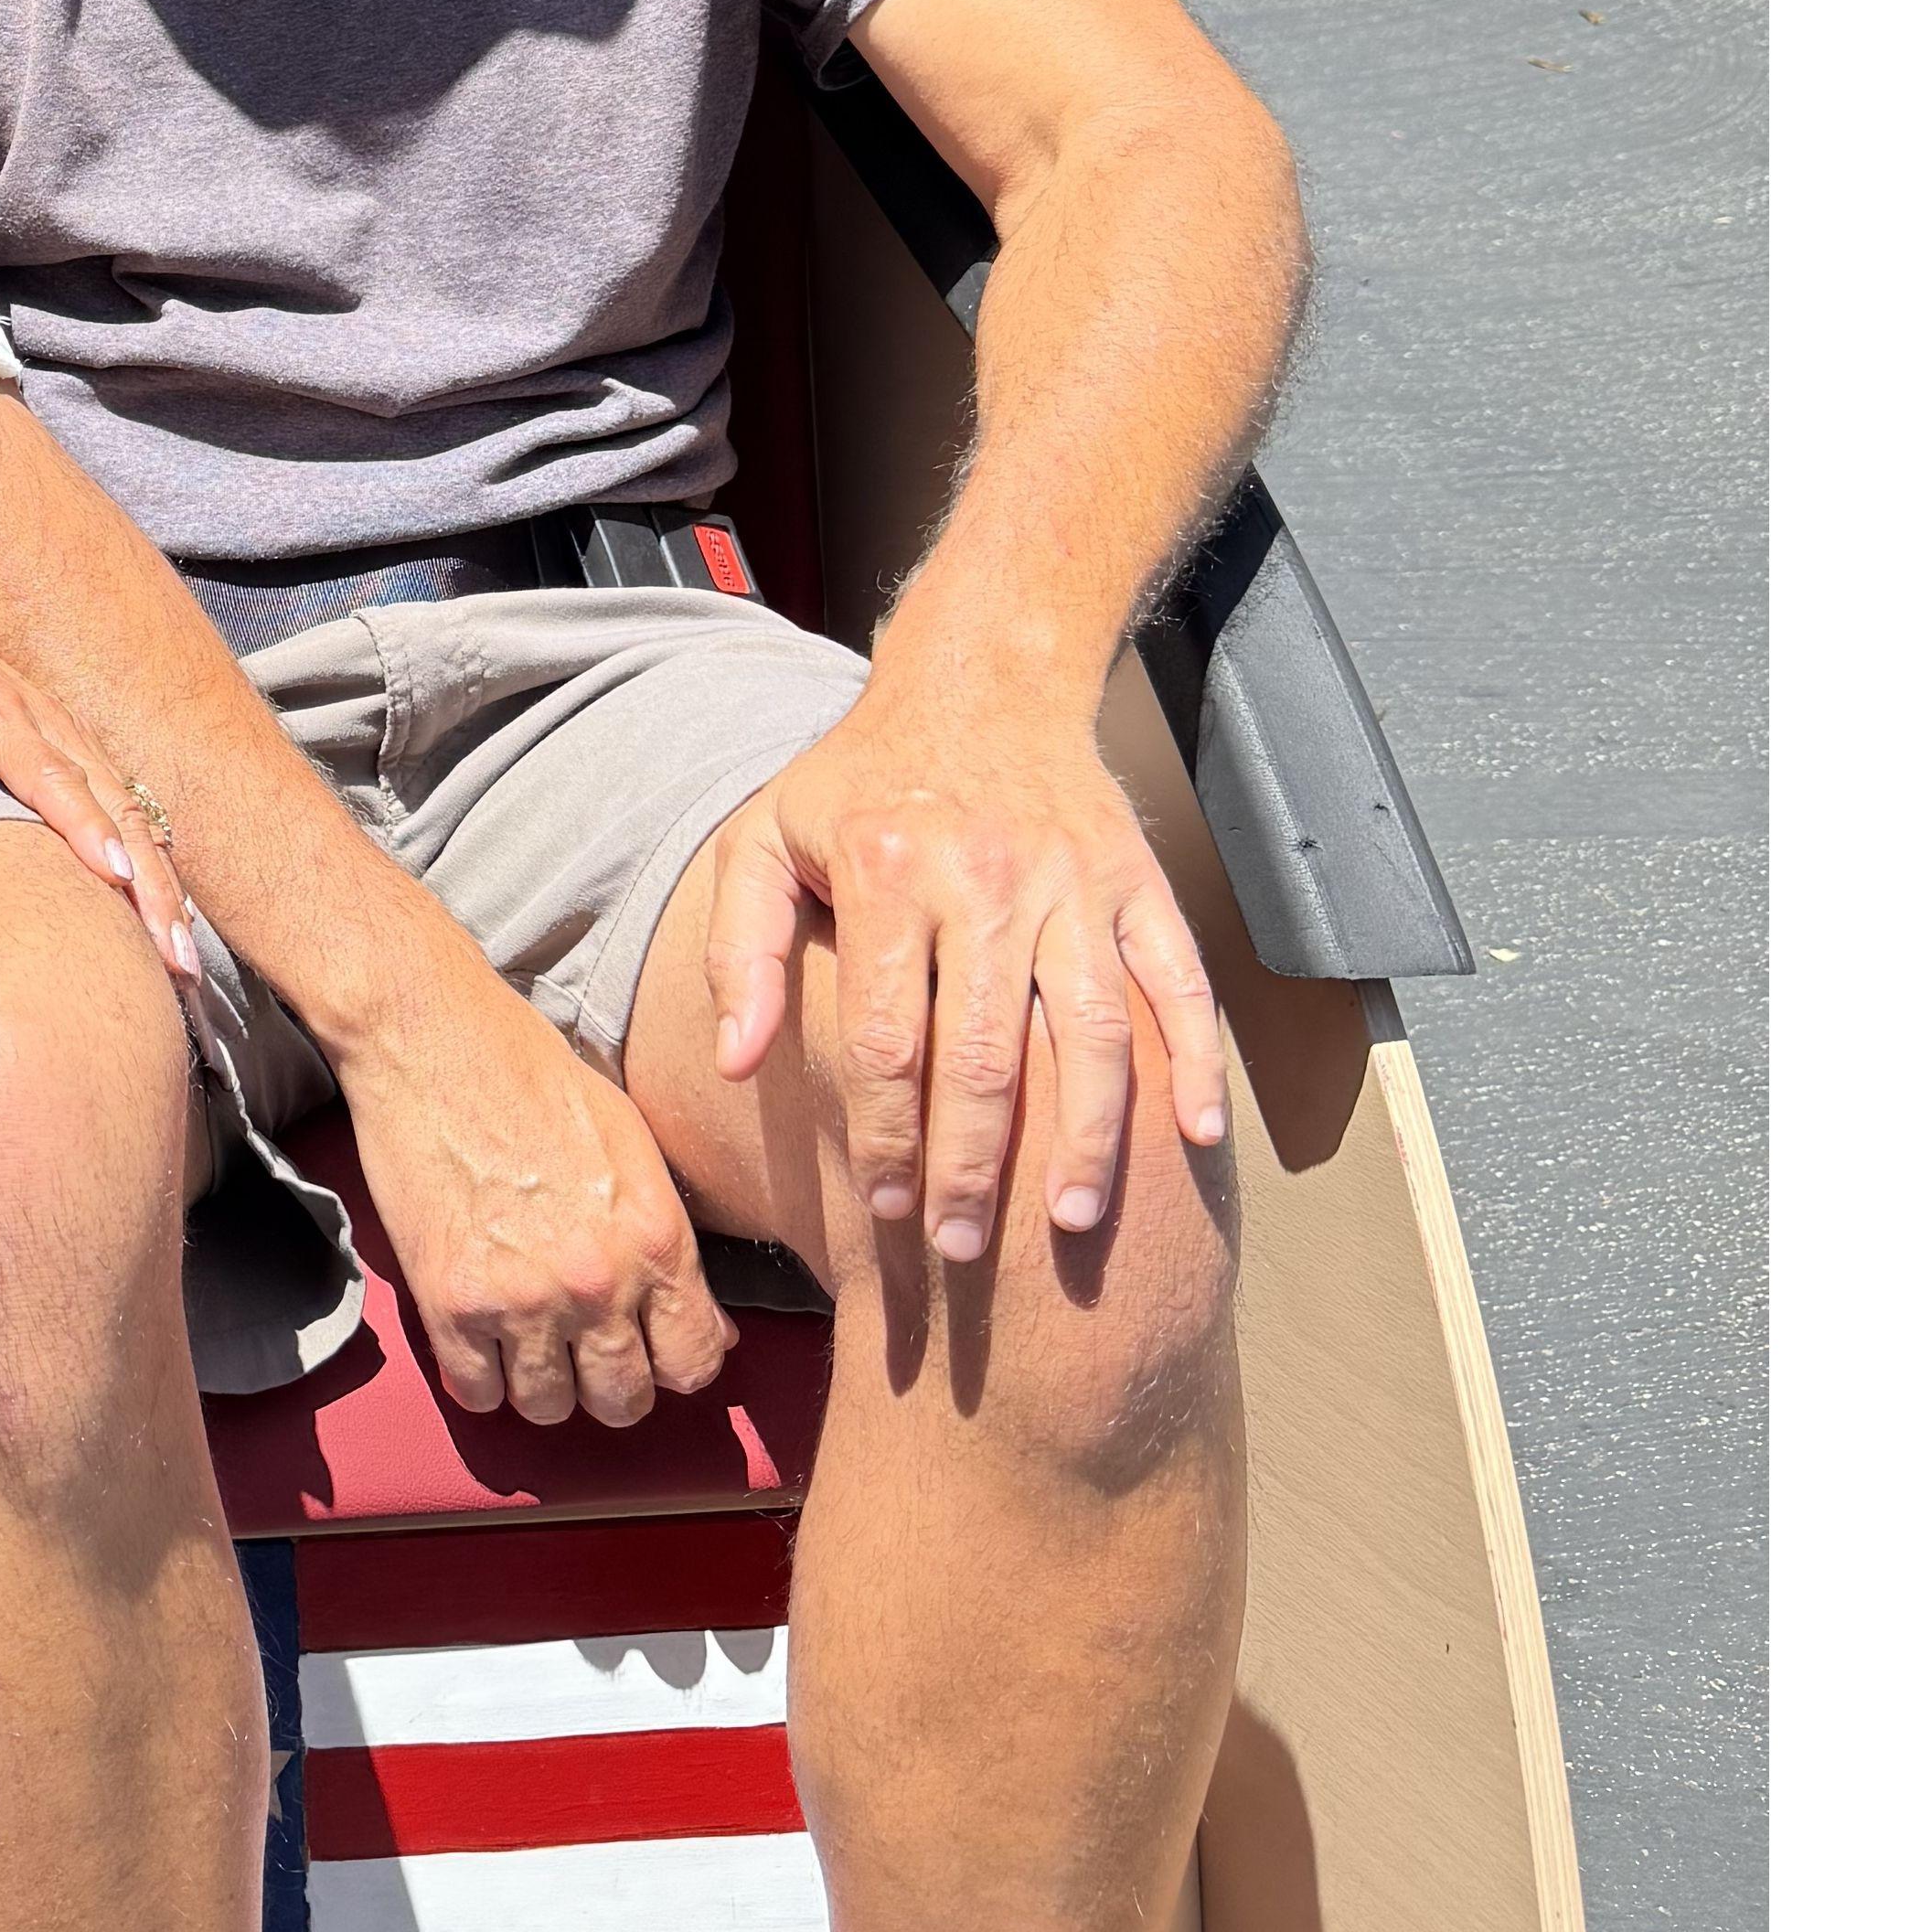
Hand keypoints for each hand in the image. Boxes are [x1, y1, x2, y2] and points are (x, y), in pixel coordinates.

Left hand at [0, 604, 197, 983]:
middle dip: (147, 880)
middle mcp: (48, 723)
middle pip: (112, 804)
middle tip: (172, 957)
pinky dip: (149, 867)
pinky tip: (165, 923)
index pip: (48, 775)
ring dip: (160, 885)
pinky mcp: (76, 755)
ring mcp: (70, 739)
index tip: (114, 877)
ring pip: (131, 815)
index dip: (84, 826)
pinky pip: (125, 814)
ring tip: (181, 964)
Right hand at [338, 954, 730, 1428]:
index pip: (695, 1364)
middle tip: (586, 1352)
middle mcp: (597, 1282)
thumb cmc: (534, 1076)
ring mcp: (521, 1298)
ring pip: (549, 1408)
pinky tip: (482, 1338)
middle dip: (611, 1385)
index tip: (651, 1349)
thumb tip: (709, 1331)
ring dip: (543, 1383)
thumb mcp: (631, 1145)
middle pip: (624, 1401)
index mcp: (654, 1237)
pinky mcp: (450, 1302)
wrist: (433, 1040)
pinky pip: (478, 1394)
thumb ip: (671, 1244)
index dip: (675, 1364)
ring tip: (530, 1340)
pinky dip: (481, 1377)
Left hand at [702, 677, 1235, 1264]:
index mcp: (889, 867)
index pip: (890, 1035)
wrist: (980, 682)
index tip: (880, 1207)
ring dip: (1087, 1135)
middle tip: (963, 1249)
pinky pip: (1177, 979)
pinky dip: (1194, 1059)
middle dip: (975, 1164)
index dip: (888, 1133)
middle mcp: (988, 875)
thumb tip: (736, 1062)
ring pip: (1090, 1029)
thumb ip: (743, 950)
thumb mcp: (765, 839)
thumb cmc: (859, 783)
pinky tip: (1194, 1137)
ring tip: (1071, 1223)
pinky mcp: (1137, 879)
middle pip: (988, 1051)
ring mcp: (1075, 880)